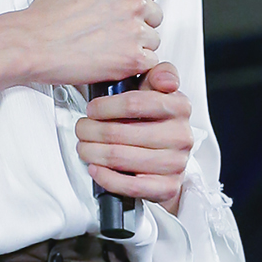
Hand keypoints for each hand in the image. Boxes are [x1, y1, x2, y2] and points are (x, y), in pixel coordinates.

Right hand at [22, 0, 167, 87]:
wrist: (33, 44)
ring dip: (137, 44)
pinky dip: (135, 64)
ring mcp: (136, 30)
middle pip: (156, 13)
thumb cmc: (45, 17)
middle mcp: (133, 1)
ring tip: (110, 46)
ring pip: (153, 39)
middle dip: (139, 22)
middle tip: (116, 28)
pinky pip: (149, 62)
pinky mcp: (134, 58)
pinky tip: (114, 60)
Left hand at [76, 63, 192, 212]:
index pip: (136, 103)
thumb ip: (158, 74)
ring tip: (84, 147)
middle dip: (91, 131)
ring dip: (93, 153)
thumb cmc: (156, 122)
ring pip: (121, 158)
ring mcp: (176, 163)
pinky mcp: (167, 187)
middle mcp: (181, 135)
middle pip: (121, 133)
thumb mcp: (156, 91)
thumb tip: (164, 78)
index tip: (91, 109)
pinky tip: (95, 168)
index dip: (106, 106)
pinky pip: (130, 186)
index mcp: (179, 106)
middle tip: (81, 129)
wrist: (170, 160)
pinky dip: (106, 177)